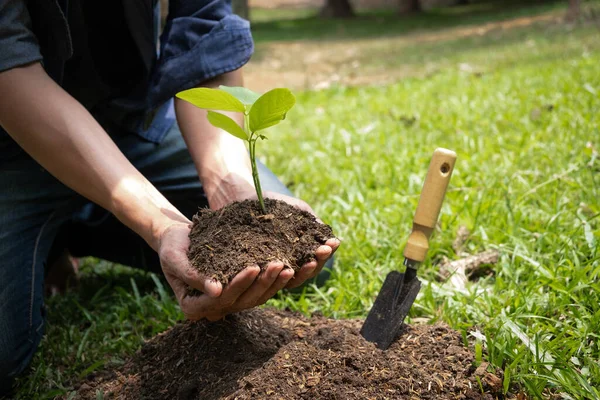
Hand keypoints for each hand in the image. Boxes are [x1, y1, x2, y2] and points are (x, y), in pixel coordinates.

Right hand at [158, 222, 294, 320]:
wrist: (177, 238)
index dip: (238, 285)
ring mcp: (228, 302)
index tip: (253, 267)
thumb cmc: (172, 246)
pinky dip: (274, 280)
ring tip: (288, 267)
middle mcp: (212, 309)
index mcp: (193, 306)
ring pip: (255, 298)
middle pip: (242, 301)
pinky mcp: (240, 291)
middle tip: (278, 265)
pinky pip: (259, 289)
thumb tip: (215, 291)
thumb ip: (192, 275)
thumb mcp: (175, 257)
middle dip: (262, 283)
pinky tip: (289, 268)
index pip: (220, 299)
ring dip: (273, 284)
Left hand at [262, 191, 339, 288]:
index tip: (334, 241)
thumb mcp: (296, 211)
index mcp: (302, 253)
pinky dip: (279, 275)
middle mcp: (290, 266)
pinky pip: (269, 278)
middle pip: (309, 271)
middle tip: (324, 250)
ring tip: (310, 261)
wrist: (248, 200)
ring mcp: (275, 271)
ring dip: (304, 271)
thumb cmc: (275, 205)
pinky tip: (285, 267)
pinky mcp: (257, 272)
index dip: (328, 251)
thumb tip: (327, 234)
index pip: (318, 257)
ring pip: (293, 279)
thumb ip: (311, 222)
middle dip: (319, 260)